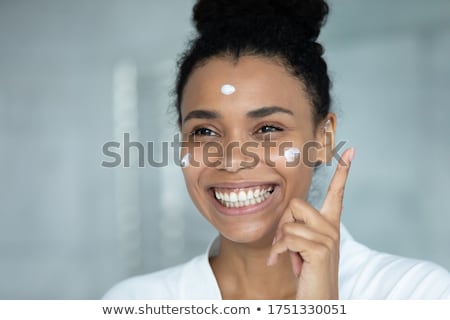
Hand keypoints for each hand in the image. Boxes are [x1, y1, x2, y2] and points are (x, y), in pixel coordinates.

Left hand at [267, 148, 354, 298]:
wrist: (318, 299)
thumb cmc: (308, 273)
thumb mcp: (302, 246)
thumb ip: (298, 228)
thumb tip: (286, 221)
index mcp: (329, 225)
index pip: (336, 193)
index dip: (343, 172)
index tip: (350, 152)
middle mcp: (332, 228)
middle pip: (295, 204)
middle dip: (283, 225)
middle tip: (286, 246)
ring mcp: (328, 238)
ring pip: (289, 223)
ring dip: (281, 243)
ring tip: (291, 258)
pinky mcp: (320, 249)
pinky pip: (288, 239)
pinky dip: (280, 252)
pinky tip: (289, 265)